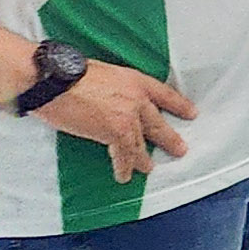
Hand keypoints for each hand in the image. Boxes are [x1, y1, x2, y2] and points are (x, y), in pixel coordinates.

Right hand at [34, 62, 196, 184]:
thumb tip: (112, 100)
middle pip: (158, 122)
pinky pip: (124, 154)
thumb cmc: (70, 74)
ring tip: (149, 168)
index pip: (165, 94)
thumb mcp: (105, 73)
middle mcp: (137, 98)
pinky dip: (124, 166)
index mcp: (135, 80)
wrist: (56, 80)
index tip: (192, 113)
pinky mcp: (115, 132)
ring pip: (141, 142)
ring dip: (144, 158)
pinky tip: (124, 175)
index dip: (179, 105)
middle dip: (169, 138)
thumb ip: (117, 89)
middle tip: (181, 149)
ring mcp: (128, 116)